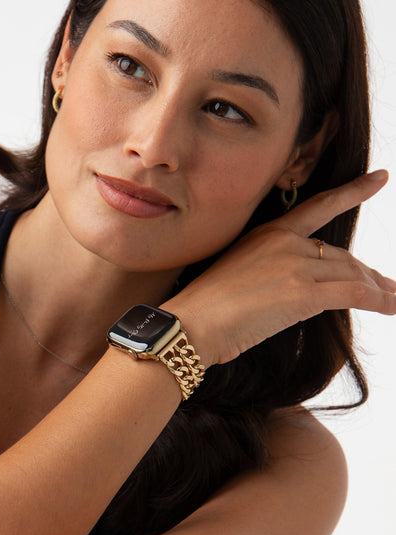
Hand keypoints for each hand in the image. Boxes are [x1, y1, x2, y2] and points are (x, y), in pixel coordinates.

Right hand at [163, 170, 395, 367]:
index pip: (320, 207)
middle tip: (386, 285)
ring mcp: (294, 265)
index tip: (379, 178)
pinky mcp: (302, 292)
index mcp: (268, 233)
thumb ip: (274, 272)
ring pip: (351, 274)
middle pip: (341, 255)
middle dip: (367, 273)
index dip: (354, 192)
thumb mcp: (242, 276)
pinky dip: (379, 301)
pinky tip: (391, 307)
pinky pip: (354, 293)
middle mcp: (285, 242)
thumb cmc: (207, 307)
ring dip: (378, 289)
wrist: (191, 323)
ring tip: (393, 299)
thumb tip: (302, 287)